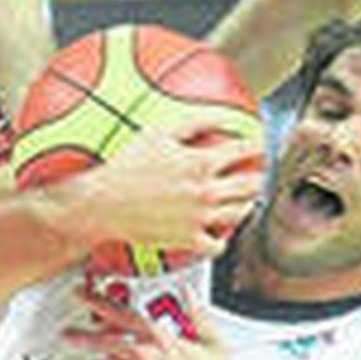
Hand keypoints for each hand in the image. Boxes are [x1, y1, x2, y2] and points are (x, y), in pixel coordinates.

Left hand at [65, 288, 243, 359]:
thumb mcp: (214, 346)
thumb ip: (199, 315)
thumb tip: (190, 294)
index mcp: (160, 339)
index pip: (120, 313)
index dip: (98, 302)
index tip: (83, 295)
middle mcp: (142, 358)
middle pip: (102, 341)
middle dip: (81, 335)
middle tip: (68, 334)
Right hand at [72, 122, 264, 257]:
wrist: (101, 203)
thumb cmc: (125, 167)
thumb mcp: (159, 133)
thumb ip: (196, 121)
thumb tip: (223, 115)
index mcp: (201, 163)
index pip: (245, 149)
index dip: (256, 144)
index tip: (257, 144)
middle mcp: (205, 192)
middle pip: (252, 184)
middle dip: (259, 175)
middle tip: (256, 172)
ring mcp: (199, 218)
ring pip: (242, 213)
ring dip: (248, 203)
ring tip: (244, 199)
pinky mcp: (188, 240)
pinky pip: (219, 244)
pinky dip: (223, 237)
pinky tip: (219, 228)